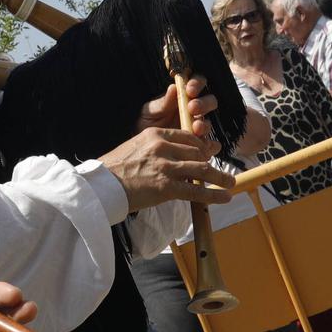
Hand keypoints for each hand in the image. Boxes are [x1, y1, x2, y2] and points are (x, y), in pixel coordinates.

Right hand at [101, 126, 231, 210]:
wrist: (101, 187)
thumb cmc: (114, 170)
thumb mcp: (134, 147)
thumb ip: (153, 148)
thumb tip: (168, 156)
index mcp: (154, 135)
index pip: (186, 137)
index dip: (199, 146)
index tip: (207, 152)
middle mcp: (163, 148)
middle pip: (197, 151)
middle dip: (209, 161)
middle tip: (219, 170)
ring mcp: (166, 167)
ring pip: (202, 169)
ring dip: (220, 177)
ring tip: (231, 182)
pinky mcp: (167, 187)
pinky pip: (197, 191)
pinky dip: (214, 194)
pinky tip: (225, 196)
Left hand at [137, 76, 215, 137]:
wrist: (143, 146)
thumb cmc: (146, 123)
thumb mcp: (150, 111)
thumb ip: (163, 102)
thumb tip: (174, 88)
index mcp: (183, 96)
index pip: (197, 83)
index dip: (197, 83)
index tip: (190, 90)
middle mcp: (193, 110)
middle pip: (209, 101)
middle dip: (203, 103)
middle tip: (192, 108)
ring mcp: (196, 126)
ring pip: (208, 122)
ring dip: (204, 124)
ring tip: (196, 128)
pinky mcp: (198, 143)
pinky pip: (209, 143)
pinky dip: (209, 144)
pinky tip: (203, 144)